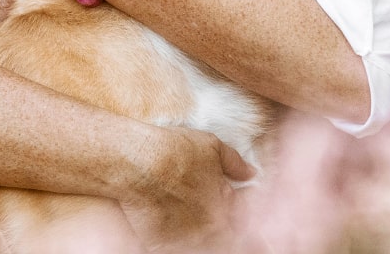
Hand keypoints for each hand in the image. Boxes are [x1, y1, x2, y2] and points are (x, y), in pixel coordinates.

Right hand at [120, 125, 255, 252]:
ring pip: (207, 245)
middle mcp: (212, 227)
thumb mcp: (211, 146)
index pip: (246, 214)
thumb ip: (234, 163)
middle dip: (226, 224)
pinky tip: (175, 225)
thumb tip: (250, 172)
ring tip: (190, 214)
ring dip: (205, 234)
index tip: (236, 197)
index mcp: (226, 204)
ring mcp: (189, 240)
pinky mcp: (165, 247)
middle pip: (228, 234)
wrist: (139, 163)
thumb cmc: (175, 151)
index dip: (243, 205)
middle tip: (207, 206)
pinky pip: (180, 250)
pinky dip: (181, 242)